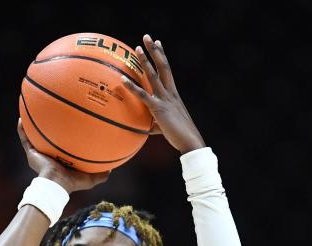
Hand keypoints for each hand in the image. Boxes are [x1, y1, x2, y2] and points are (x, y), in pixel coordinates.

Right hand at [17, 120, 110, 193]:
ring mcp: (38, 153)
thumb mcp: (89, 179)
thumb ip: (101, 175)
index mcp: (60, 160)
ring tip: (32, 110)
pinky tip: (20, 118)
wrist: (55, 185)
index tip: (69, 125)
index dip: (64, 137)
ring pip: (33, 136)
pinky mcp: (31, 153)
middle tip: (51, 114)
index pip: (62, 146)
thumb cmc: (70, 184)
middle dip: (48, 127)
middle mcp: (48, 155)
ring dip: (32, 125)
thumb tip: (112, 169)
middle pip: (47, 138)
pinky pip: (24, 138)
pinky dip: (21, 129)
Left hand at [121, 35, 204, 154]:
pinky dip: (132, 87)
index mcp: (173, 94)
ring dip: (145, 61)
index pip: (167, 70)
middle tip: (147, 37)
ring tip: (137, 48)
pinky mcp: (158, 109)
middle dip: (155, 51)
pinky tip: (122, 79)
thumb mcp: (165, 126)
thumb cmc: (179, 136)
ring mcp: (164, 99)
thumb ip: (155, 123)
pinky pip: (143, 95)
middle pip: (162, 66)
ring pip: (154, 76)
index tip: (158, 43)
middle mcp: (170, 93)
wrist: (189, 141)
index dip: (162, 56)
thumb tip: (145, 128)